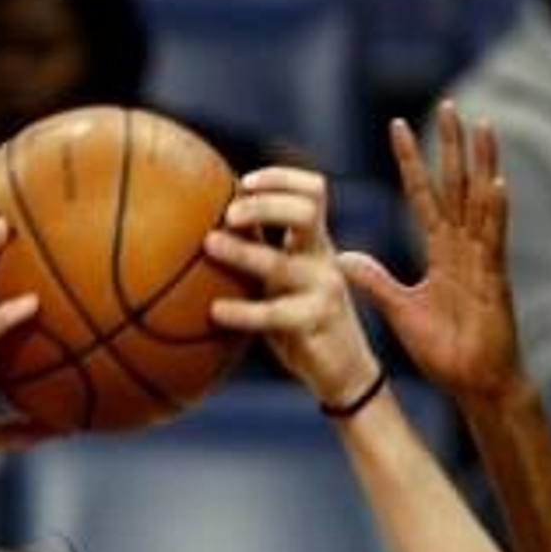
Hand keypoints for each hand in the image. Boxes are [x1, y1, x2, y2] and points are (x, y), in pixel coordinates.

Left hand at [205, 167, 381, 409]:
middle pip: (304, 211)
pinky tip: (215, 311)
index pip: (312, 192)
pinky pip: (273, 313)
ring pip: (281, 262)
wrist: (345, 372)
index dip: (279, 179)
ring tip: (209, 244)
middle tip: (230, 214)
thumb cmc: (304, 323)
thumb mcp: (285, 283)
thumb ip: (260, 254)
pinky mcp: (315, 323)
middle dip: (264, 205)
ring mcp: (323, 290)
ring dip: (242, 251)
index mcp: (317, 243)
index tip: (243, 183)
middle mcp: (324, 260)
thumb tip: (205, 228)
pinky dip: (242, 311)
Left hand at [339, 104, 520, 403]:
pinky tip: (496, 182)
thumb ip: (376, 281)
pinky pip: (495, 240)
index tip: (397, 125)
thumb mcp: (401, 310)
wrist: (475, 384)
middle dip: (452, 146)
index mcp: (441, 252)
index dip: (411, 161)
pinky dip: (497, 212)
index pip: (423, 196)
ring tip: (482, 125)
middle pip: (456, 186)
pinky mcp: (495, 280)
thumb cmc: (445, 351)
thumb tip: (341, 256)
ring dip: (481, 164)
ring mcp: (482, 261)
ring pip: (481, 202)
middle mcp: (464, 248)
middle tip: (448, 103)